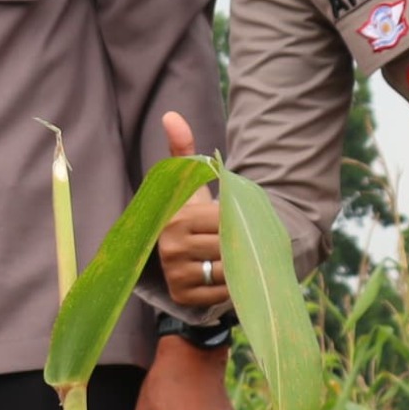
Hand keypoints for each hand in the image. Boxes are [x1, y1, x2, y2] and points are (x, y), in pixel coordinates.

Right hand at [156, 123, 227, 312]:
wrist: (180, 254)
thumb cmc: (190, 216)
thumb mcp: (189, 187)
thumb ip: (184, 152)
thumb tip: (171, 114)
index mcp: (176, 218)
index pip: (224, 221)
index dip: (234, 221)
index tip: (232, 221)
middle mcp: (171, 247)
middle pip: (227, 245)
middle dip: (237, 244)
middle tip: (237, 241)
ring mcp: (176, 273)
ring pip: (227, 268)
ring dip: (236, 264)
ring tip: (232, 257)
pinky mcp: (183, 295)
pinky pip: (222, 292)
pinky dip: (231, 285)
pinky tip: (225, 275)